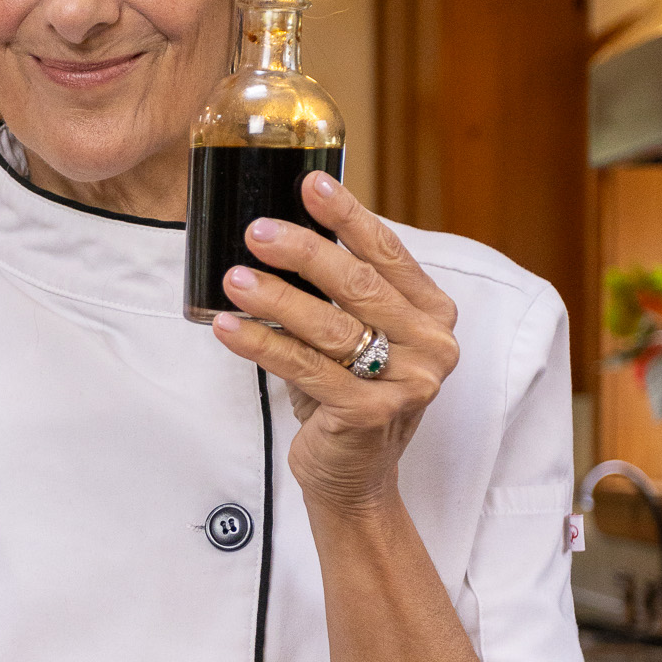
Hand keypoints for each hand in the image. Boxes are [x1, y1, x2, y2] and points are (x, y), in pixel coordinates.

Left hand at [211, 174, 458, 516]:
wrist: (354, 477)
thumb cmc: (348, 396)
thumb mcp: (354, 337)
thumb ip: (337, 293)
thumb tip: (279, 232)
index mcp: (432, 313)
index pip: (388, 252)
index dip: (348, 215)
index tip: (311, 184)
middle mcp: (432, 345)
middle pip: (359, 284)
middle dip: (304, 251)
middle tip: (257, 232)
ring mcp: (408, 382)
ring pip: (331, 327)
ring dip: (275, 298)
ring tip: (234, 278)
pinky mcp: (371, 414)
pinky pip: (306, 369)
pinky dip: (262, 345)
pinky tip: (228, 327)